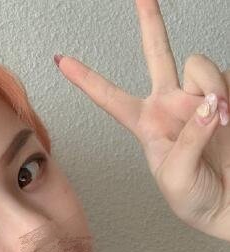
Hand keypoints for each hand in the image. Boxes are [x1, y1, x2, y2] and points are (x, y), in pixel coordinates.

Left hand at [54, 0, 229, 242]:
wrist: (227, 206)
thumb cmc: (193, 199)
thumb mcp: (174, 175)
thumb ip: (188, 137)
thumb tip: (211, 103)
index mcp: (144, 123)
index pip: (109, 96)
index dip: (86, 79)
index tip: (61, 60)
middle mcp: (170, 104)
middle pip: (158, 54)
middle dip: (151, 23)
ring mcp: (199, 99)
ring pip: (201, 65)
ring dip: (211, 86)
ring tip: (221, 118)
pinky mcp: (228, 98)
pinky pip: (228, 80)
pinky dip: (228, 95)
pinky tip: (229, 116)